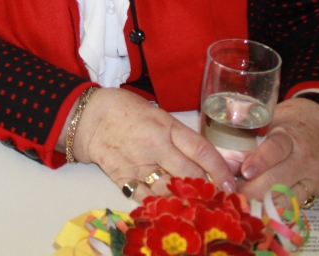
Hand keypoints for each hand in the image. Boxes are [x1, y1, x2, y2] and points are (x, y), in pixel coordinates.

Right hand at [74, 88, 235, 200]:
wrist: (87, 117)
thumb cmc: (124, 110)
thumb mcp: (157, 114)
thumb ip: (178, 135)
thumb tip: (205, 157)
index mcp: (165, 126)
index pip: (201, 150)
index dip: (220, 170)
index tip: (231, 183)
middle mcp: (154, 147)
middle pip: (190, 175)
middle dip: (207, 189)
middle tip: (218, 198)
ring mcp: (137, 164)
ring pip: (170, 190)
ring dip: (186, 200)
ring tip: (198, 206)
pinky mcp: (122, 178)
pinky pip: (146, 197)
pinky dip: (160, 204)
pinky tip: (170, 207)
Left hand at [237, 97, 318, 202]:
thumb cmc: (291, 123)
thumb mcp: (271, 120)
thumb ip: (250, 133)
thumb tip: (219, 148)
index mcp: (291, 136)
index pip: (275, 150)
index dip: (259, 162)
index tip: (244, 172)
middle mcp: (306, 159)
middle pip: (278, 180)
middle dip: (251, 188)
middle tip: (230, 188)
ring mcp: (314, 178)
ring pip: (284, 197)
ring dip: (259, 199)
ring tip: (240, 195)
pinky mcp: (317, 191)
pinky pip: (292, 204)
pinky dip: (273, 204)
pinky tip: (257, 201)